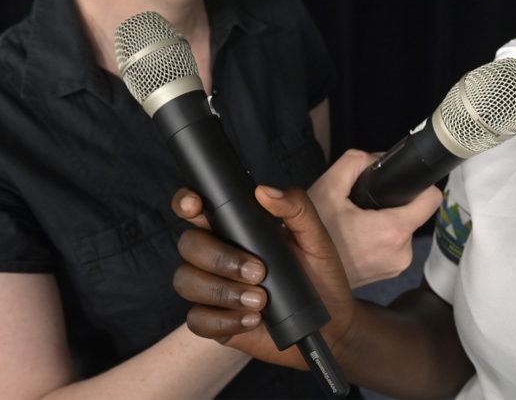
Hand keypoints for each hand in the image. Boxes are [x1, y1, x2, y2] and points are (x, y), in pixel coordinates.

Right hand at [172, 186, 354, 367]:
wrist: (329, 323)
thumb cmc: (319, 274)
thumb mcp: (314, 236)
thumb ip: (296, 207)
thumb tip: (265, 191)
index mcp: (235, 227)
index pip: (196, 207)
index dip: (186, 202)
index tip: (196, 205)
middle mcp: (216, 254)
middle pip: (188, 244)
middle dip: (218, 257)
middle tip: (258, 271)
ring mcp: (211, 288)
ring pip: (186, 281)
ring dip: (221, 290)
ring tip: (261, 300)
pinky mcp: (214, 322)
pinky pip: (196, 320)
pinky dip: (223, 320)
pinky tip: (252, 319)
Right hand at [307, 149, 441, 287]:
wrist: (299, 275)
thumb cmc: (310, 237)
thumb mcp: (328, 187)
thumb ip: (355, 162)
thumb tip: (376, 158)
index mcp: (392, 231)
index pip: (431, 199)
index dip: (420, 184)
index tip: (403, 182)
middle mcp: (401, 253)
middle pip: (413, 212)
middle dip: (392, 203)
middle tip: (363, 205)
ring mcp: (395, 267)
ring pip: (403, 229)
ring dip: (385, 221)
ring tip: (356, 222)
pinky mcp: (388, 274)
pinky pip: (393, 246)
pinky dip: (380, 237)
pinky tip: (357, 236)